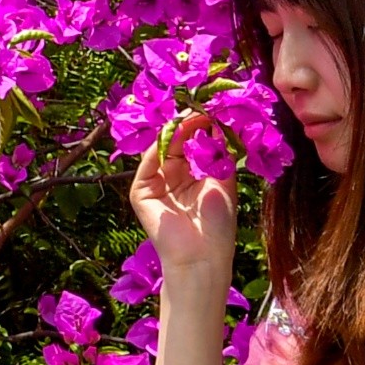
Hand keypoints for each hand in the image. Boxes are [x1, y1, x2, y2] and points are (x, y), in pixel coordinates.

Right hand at [125, 110, 237, 281]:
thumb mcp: (224, 182)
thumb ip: (221, 154)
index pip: (193, 144)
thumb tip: (221, 123)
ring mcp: (155, 183)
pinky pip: (148, 163)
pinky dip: (160, 146)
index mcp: (191, 176)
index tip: (215, 110)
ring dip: (175, 131)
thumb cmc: (217, 225)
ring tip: (191, 116)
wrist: (202, 256)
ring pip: (162, 149)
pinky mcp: (141, 191)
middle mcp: (172, 177)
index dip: (202, 127)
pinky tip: (175, 133)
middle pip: (176, 143)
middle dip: (189, 124)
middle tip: (203, 107)